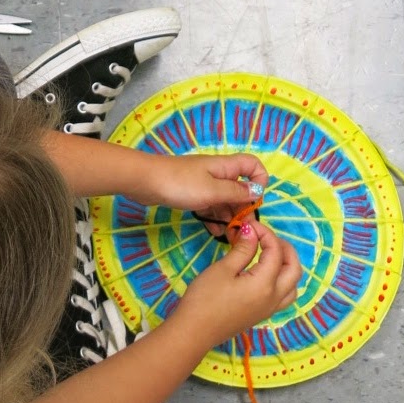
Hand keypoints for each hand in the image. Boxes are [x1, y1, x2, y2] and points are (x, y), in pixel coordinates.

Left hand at [149, 153, 268, 226]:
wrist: (144, 181)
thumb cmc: (180, 183)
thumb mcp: (212, 190)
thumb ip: (236, 192)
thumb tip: (258, 191)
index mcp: (225, 167)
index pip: (253, 166)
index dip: (260, 181)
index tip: (254, 203)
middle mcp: (217, 174)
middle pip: (240, 188)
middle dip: (244, 208)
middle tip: (243, 231)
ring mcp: (204, 184)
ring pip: (226, 200)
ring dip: (230, 217)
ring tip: (231, 236)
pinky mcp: (193, 194)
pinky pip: (211, 206)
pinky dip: (215, 218)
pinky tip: (215, 231)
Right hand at [173, 221, 302, 349]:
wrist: (195, 330)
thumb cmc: (205, 298)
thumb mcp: (223, 269)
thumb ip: (243, 250)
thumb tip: (252, 232)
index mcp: (265, 284)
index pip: (275, 252)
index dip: (264, 233)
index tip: (247, 224)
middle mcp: (274, 297)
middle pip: (294, 268)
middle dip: (284, 248)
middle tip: (264, 237)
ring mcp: (270, 308)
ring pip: (293, 284)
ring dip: (287, 265)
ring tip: (269, 253)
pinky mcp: (263, 314)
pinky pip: (285, 295)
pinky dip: (283, 280)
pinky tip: (266, 274)